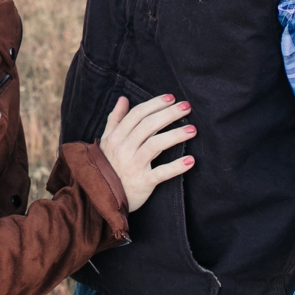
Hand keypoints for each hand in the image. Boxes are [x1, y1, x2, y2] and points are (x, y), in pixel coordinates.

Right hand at [97, 94, 194, 211]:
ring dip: (175, 135)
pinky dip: (176, 167)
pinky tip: (190, 160)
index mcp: (116, 137)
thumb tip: (123, 99)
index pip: (137, 115)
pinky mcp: (142, 183)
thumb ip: (115, 119)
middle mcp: (124, 149)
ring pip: (155, 145)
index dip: (155, 104)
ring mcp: (133, 166)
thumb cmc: (107, 166)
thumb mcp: (106, 141)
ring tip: (192, 129)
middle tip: (186, 107)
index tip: (171, 98)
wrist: (102, 197)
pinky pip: (161, 172)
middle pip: (148, 126)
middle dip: (169, 114)